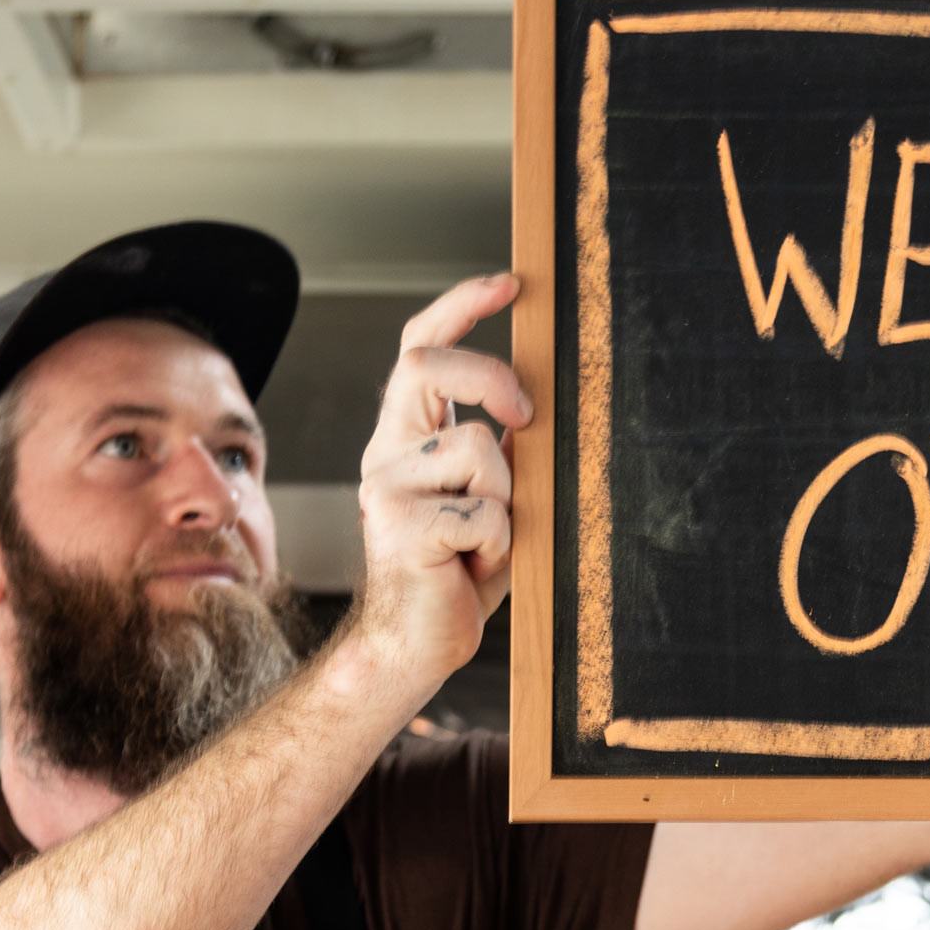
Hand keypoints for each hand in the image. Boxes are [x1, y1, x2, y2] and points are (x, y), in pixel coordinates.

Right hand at [354, 274, 533, 684]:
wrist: (415, 646)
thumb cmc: (459, 572)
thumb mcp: (494, 499)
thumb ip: (507, 451)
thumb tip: (545, 404)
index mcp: (406, 437)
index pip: (420, 348)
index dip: (461, 306)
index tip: (511, 283)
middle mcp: (386, 452)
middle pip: (425, 366)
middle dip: (490, 376)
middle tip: (528, 414)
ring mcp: (384, 487)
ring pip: (478, 449)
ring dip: (508, 499)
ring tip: (488, 542)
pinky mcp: (398, 526)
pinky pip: (482, 511)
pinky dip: (498, 544)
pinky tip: (472, 569)